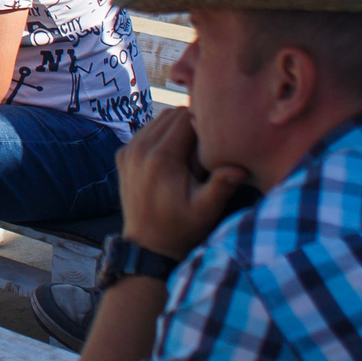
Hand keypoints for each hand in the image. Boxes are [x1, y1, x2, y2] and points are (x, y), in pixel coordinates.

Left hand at [115, 109, 247, 260]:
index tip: (216, 134)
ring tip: (192, 146)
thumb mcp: (205, 211)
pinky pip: (145, 132)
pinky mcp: (122, 155)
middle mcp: (140, 148)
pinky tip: (173, 153)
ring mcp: (128, 150)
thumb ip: (221, 186)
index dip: (203, 121)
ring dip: (175, 127)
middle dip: (190, 121)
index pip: (185, 116)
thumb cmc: (181, 228)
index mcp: (162, 157)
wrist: (148, 246)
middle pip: (171, 115)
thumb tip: (239, 168)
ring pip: (157, 121)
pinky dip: (160, 135)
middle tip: (206, 140)